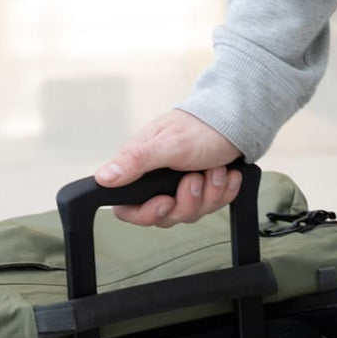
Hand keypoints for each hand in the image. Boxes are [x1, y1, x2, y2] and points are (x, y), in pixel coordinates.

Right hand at [95, 109, 243, 227]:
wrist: (233, 121)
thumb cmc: (198, 127)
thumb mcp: (166, 144)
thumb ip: (134, 162)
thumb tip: (103, 177)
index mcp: (140, 170)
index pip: (129, 209)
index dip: (147, 213)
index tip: (166, 201)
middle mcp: (157, 182)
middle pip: (165, 216)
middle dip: (187, 201)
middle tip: (195, 178)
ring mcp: (180, 188)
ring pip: (191, 214)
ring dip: (209, 192)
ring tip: (213, 169)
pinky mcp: (202, 191)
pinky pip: (212, 206)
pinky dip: (223, 191)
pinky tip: (224, 173)